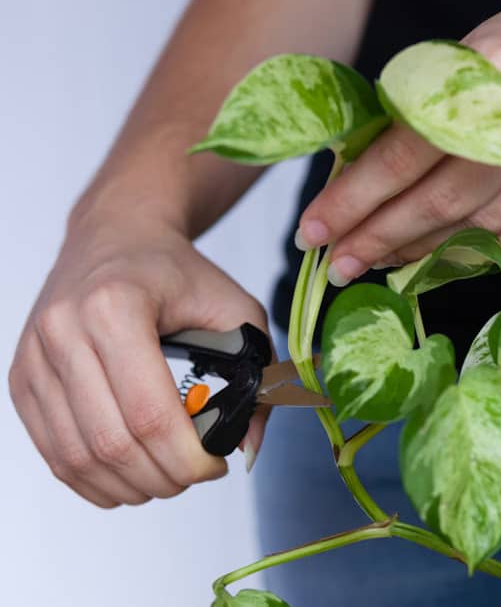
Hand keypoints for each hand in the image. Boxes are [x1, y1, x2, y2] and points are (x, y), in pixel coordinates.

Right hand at [7, 204, 268, 507]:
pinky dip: (94, 480)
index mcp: (117, 307)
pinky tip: (131, 477)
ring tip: (168, 476)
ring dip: (129, 485)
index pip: (149, 413)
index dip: (187, 458)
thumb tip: (248, 447)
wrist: (118, 237)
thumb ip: (256, 375)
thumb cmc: (178, 274)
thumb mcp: (237, 310)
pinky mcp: (22, 379)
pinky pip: (53, 452)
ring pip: (78, 457)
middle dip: (163, 477)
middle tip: (196, 475)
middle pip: (111, 443)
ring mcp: (35, 357)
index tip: (216, 466)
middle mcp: (64, 331)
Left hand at [298, 0, 500, 284]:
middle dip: (380, 238)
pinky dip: (475, 253)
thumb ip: (421, 114)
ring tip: (382, 259)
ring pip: (481, 230)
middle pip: (443, 202)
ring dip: (422, 253)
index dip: (356, 198)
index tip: (315, 228)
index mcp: (498, 68)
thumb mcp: (468, 54)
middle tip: (339, 262)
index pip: (409, 151)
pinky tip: (441, 255)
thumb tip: (357, 184)